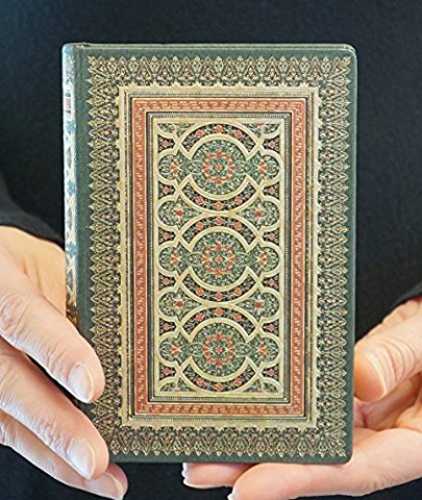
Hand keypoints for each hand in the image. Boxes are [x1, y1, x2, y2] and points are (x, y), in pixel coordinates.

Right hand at [0, 227, 126, 498]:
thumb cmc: (20, 265)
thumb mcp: (44, 263)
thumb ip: (71, 295)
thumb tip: (126, 334)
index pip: (22, 318)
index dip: (56, 352)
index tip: (92, 385)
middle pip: (8, 382)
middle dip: (54, 423)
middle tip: (95, 456)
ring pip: (5, 418)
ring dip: (54, 453)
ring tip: (100, 474)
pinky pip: (7, 429)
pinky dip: (45, 454)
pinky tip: (79, 470)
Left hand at [183, 296, 421, 498]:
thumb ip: (398, 357)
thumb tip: (358, 377)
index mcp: (409, 442)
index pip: (350, 469)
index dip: (298, 480)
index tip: (248, 489)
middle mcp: (377, 438)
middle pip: (315, 463)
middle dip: (256, 469)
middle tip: (201, 470)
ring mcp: (358, 420)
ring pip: (304, 440)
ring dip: (255, 447)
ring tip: (203, 451)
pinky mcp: (343, 399)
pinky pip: (308, 410)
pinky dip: (276, 415)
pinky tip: (242, 415)